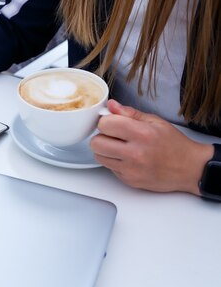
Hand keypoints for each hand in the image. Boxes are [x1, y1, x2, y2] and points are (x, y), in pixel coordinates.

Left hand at [90, 100, 213, 194]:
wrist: (190, 169)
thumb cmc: (174, 144)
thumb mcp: (155, 122)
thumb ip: (130, 113)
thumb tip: (111, 106)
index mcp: (142, 134)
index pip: (105, 124)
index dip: (106, 122)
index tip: (112, 123)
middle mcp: (135, 153)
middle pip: (96, 143)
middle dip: (102, 136)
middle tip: (113, 136)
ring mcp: (130, 169)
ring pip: (99, 156)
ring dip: (105, 150)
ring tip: (120, 147)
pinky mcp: (129, 180)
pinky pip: (109, 168)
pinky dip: (114, 162)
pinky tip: (128, 158)